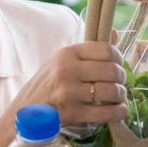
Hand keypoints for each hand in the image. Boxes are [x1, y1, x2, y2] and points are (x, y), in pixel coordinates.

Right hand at [0, 42, 126, 146]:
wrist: (26, 110)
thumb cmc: (49, 82)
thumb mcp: (63, 60)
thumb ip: (89, 49)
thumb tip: (114, 33)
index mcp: (67, 53)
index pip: (106, 50)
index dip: (118, 58)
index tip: (117, 64)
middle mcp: (68, 70)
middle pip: (112, 71)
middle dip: (122, 78)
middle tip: (119, 82)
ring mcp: (70, 92)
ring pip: (112, 91)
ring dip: (121, 95)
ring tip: (118, 96)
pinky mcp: (73, 113)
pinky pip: (106, 112)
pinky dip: (118, 112)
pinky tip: (119, 110)